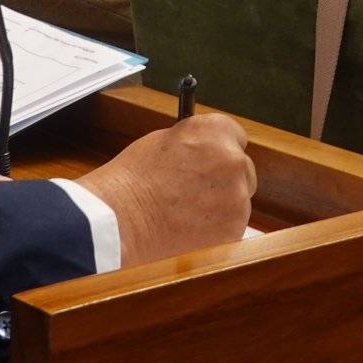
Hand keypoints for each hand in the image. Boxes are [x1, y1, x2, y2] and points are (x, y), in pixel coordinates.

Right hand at [76, 113, 256, 266]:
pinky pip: (232, 227)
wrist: (120, 223)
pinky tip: (190, 230)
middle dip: (224, 179)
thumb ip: (193, 142)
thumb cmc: (131, 182)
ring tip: (186, 214)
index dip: (220, 149)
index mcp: (214, 132)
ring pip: (238, 201)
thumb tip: (203, 150)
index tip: (213, 160)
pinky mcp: (234, 230)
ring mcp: (237, 197)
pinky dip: (217, 230)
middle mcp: (232, 161)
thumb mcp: (162, 141)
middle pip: (242, 169)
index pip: (235, 135)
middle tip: (196, 192)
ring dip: (221, 206)